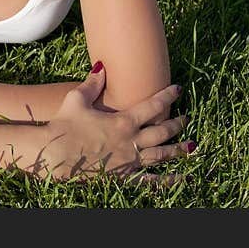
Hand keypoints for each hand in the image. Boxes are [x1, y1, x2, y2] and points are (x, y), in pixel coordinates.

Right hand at [40, 66, 193, 184]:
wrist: (55, 154)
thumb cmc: (63, 125)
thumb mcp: (77, 99)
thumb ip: (93, 83)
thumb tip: (101, 66)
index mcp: (123, 120)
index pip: (153, 105)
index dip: (167, 96)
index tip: (178, 89)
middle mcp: (131, 140)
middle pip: (162, 131)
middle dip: (177, 123)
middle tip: (186, 118)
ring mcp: (129, 161)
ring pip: (161, 155)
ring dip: (179, 150)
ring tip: (193, 147)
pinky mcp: (122, 176)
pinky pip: (149, 181)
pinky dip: (167, 182)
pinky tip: (182, 180)